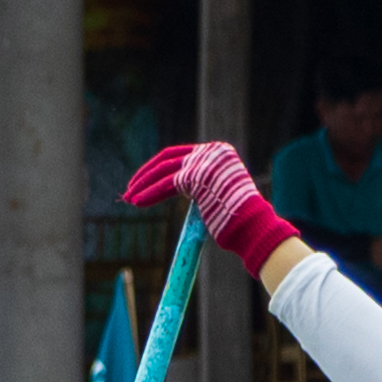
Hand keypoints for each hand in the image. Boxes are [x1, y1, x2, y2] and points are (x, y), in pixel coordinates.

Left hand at [119, 143, 301, 271]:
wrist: (252, 229)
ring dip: (143, 185)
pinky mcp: (196, 176)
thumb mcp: (219, 192)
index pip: (181, 155)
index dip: (159, 169)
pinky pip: (166, 184)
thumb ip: (201, 185)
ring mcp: (204, 162)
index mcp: (219, 152)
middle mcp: (212, 152)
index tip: (144, 182)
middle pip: (169, 158)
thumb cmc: (237, 221)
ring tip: (129, 198)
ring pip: (164, 171)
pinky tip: (137, 202)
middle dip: (146, 175)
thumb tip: (181, 187)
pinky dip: (149, 194)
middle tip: (131, 190)